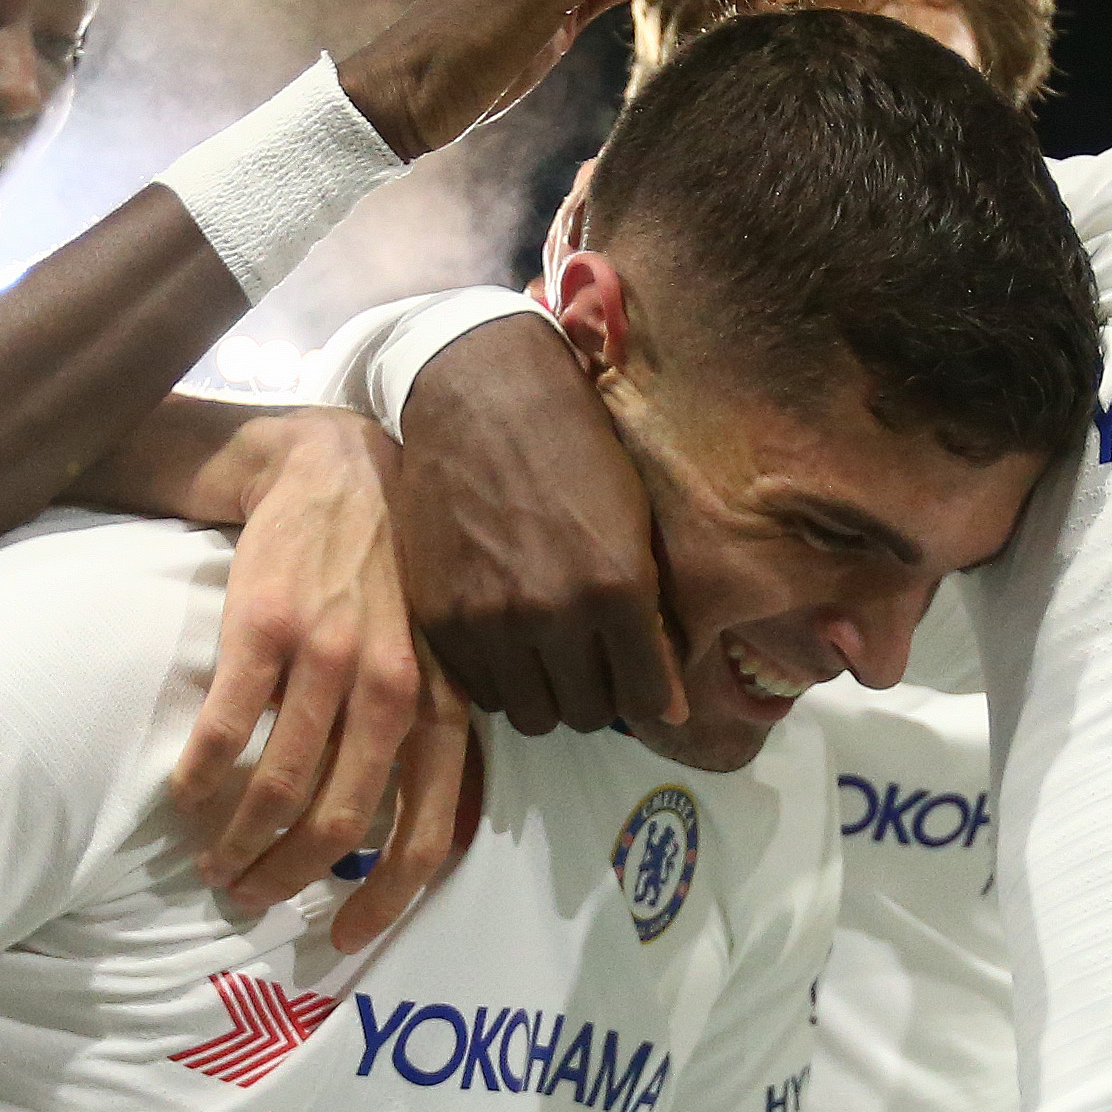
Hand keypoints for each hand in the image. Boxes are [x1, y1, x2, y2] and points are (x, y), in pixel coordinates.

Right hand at [167, 409, 479, 938]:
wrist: (335, 471)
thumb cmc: (388, 575)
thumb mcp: (436, 653)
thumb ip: (426, 734)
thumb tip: (403, 837)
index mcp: (439, 703)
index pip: (429, 832)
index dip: (387, 900)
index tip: (345, 938)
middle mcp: (390, 686)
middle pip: (341, 826)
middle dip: (288, 878)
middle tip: (248, 896)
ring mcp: (327, 656)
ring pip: (279, 788)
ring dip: (236, 842)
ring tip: (209, 861)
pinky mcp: (265, 628)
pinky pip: (224, 731)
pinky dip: (199, 781)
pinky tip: (184, 798)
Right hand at [395, 314, 679, 736]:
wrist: (481, 396)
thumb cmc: (575, 448)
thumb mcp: (635, 526)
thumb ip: (654, 620)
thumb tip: (671, 713)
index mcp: (617, 587)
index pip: (644, 698)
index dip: (646, 692)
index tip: (639, 675)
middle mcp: (553, 614)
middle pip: (586, 715)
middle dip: (598, 695)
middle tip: (593, 661)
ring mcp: (489, 620)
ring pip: (531, 715)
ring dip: (547, 693)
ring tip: (549, 653)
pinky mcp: (440, 617)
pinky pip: (479, 690)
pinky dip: (500, 679)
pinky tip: (508, 639)